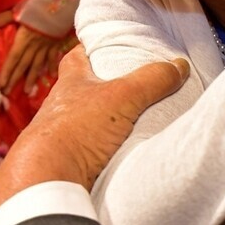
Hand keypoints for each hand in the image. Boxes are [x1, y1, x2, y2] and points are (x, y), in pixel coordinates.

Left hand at [0, 12, 72, 93]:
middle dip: (15, 79)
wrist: (63, 4)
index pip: (13, 58)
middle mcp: (34, 46)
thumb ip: (3, 18)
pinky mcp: (56, 43)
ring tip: (28, 92)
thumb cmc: (38, 6)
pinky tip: (51, 76)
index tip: (1, 85)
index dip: (6, 72)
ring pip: (37, 64)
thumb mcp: (19, 10)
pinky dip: (52, 66)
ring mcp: (46, 45)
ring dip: (32, 78)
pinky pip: (53, 57)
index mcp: (24, 39)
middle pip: (23, 65)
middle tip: (8, 93)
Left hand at [0, 45, 189, 215]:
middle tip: (127, 86)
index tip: (103, 44)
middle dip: (100, 88)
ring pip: (80, 122)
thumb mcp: (123, 97)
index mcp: (70, 85)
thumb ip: (152, 80)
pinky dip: (97, 149)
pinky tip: (114, 152)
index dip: (88, 49)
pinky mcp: (61, 163)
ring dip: (99, 122)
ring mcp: (57, 137)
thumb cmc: (75, 131)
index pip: (75, 58)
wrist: (45, 180)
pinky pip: (82, 151)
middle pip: (80, 90)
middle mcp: (59, 108)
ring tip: (126, 122)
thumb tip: (179, 66)